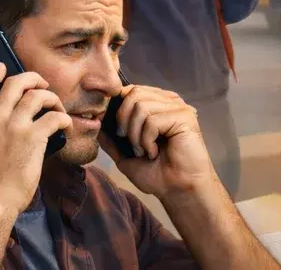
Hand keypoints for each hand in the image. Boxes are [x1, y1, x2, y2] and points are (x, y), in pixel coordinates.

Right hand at [0, 63, 71, 217]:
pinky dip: (64, 119)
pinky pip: (55, 117)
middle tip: (42, 84)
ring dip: (51, 97)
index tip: (2, 66)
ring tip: (56, 105)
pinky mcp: (33, 137)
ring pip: (37, 95)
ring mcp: (14, 126)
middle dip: (32, 78)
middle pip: (15, 83)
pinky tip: (66, 125)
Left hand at [101, 85, 217, 197]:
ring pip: (141, 107)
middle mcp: (169, 102)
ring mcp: (178, 107)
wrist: (178, 190)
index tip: (118, 132)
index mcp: (158, 105)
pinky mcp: (184, 117)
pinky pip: (152, 120)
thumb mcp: (126, 156)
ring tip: (144, 151)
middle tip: (131, 144)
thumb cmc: (158, 174)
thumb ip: (112, 139)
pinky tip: (154, 153)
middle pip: (134, 94)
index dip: (118, 107)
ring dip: (136, 135)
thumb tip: (96, 123)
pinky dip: (147, 140)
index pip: (131, 90)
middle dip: (124, 121)